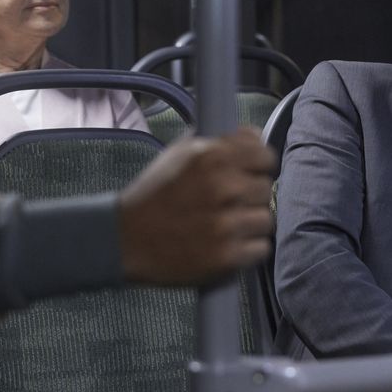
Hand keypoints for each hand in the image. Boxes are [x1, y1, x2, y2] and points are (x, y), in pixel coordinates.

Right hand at [118, 128, 275, 285]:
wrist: (125, 238)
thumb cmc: (154, 195)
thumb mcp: (179, 153)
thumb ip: (219, 142)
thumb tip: (255, 135)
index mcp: (212, 157)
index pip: (266, 156)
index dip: (258, 167)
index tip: (248, 176)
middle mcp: (222, 188)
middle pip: (266, 189)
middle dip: (250, 197)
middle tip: (227, 205)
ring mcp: (226, 224)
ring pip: (265, 220)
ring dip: (249, 225)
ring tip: (224, 226)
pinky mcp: (226, 256)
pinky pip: (260, 249)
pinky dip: (247, 250)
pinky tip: (226, 245)